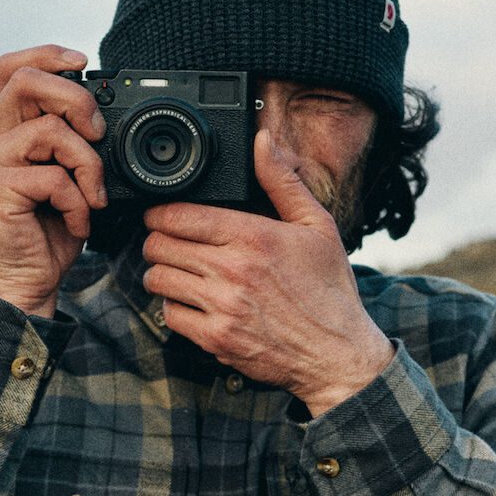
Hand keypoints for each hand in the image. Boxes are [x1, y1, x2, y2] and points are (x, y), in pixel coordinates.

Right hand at [0, 45, 108, 317]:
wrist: (24, 285)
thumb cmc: (47, 236)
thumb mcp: (65, 180)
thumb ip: (70, 145)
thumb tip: (102, 117)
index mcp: (4, 132)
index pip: (12, 70)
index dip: (47, 55)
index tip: (84, 63)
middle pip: (27, 83)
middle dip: (76, 99)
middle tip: (98, 133)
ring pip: (49, 132)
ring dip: (88, 163)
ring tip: (92, 195)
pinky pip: (53, 178)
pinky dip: (78, 202)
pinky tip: (78, 223)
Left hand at [141, 128, 393, 414]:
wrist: (337, 353)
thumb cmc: (329, 291)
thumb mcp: (317, 226)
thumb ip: (282, 182)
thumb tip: (262, 142)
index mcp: (253, 236)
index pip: (178, 215)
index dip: (160, 212)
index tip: (162, 215)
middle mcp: (233, 270)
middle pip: (158, 245)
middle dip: (158, 240)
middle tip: (167, 243)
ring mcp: (221, 307)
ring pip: (157, 279)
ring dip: (161, 273)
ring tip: (177, 271)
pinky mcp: (216, 339)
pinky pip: (170, 316)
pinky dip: (175, 308)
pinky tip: (193, 302)